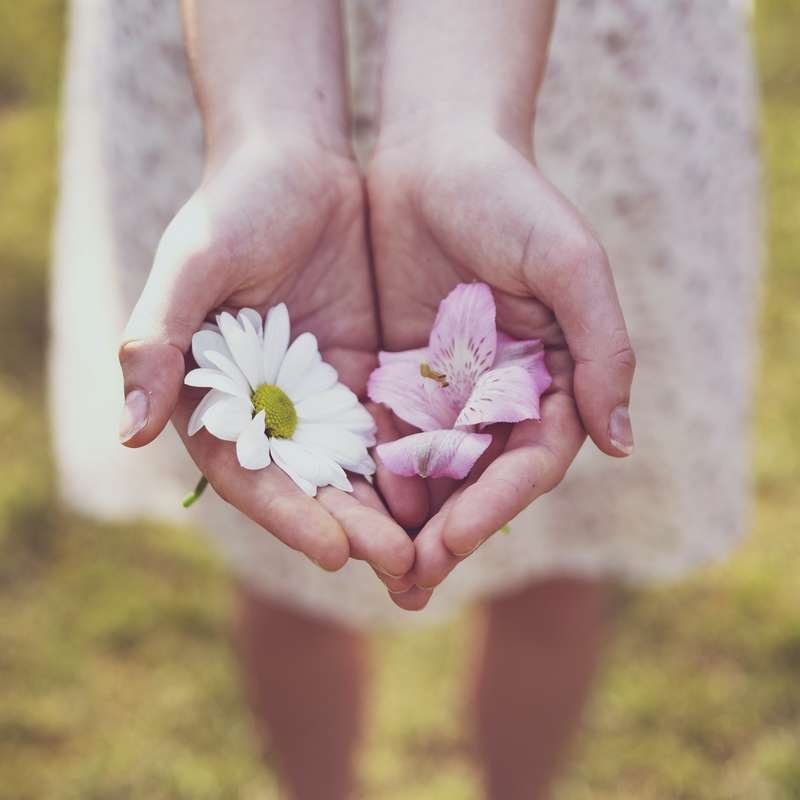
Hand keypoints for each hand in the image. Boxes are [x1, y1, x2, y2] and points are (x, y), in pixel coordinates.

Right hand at [118, 133, 415, 579]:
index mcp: (215, 396)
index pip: (249, 472)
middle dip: (352, 526)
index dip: (288, 515)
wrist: (295, 163)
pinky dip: (415, 461)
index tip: (334, 550)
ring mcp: (319, 394)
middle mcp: (266, 408)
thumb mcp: (193, 264)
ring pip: (355, 466)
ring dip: (390, 509)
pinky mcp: (364, 374)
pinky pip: (390, 425)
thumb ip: (158, 341)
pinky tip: (452, 490)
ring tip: (431, 548)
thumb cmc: (234, 205)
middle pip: (309, 483)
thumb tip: (128, 430)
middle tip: (400, 564)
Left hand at [367, 124, 635, 606]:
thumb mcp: (570, 264)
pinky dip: (366, 469)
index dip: (493, 505)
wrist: (435, 149)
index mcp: (549, 376)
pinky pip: (381, 428)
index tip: (452, 543)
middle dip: (445, 531)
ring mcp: (446, 386)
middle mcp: (498, 392)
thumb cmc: (512, 196)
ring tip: (371, 567)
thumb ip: (602, 349)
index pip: (526, 460)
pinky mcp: (396, 370)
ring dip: (402, 518)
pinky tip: (341, 505)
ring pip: (426, 466)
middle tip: (407, 583)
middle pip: (475, 478)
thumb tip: (621, 442)